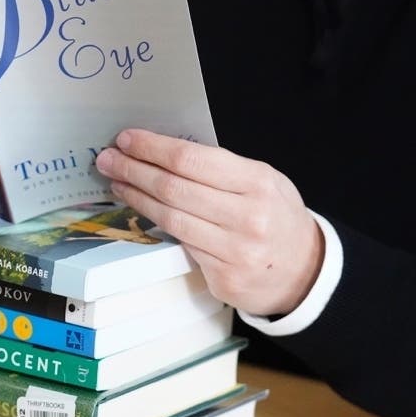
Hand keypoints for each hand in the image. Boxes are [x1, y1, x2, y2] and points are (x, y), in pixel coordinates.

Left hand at [94, 129, 323, 315]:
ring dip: (137, 197)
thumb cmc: (276, 216)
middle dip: (135, 169)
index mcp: (258, 182)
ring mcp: (235, 251)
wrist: (307, 271)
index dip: (152, 147)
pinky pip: (181, 245)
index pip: (191, 159)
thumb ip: (221, 168)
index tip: (126, 139)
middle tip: (108, 159)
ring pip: (171, 218)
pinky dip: (155, 224)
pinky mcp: (224, 278)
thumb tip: (165, 151)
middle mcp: (248, 216)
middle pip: (174, 188)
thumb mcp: (263, 180)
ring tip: (117, 182)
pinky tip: (140, 210)